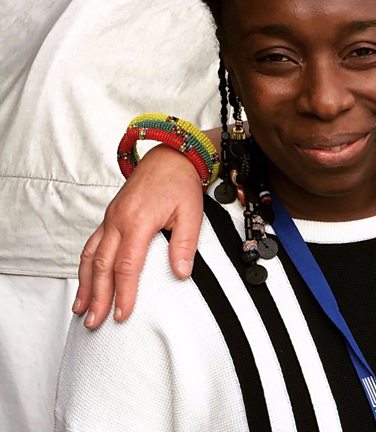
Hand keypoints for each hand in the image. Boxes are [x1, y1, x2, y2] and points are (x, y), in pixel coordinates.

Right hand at [73, 146, 204, 327]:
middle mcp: (118, 221)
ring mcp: (110, 219)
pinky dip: (85, 266)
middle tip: (95, 322)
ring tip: (81, 310)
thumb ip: (185, 244)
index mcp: (138, 221)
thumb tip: (181, 273)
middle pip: (102, 266)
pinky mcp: (110, 217)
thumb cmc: (180, 183)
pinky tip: (84, 281)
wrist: (170, 156)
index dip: (124, 292)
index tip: (122, 314)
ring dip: (85, 285)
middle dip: (98, 297)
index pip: (127, 266)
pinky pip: (92, 244)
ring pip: (90, 256)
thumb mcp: (191, 213)